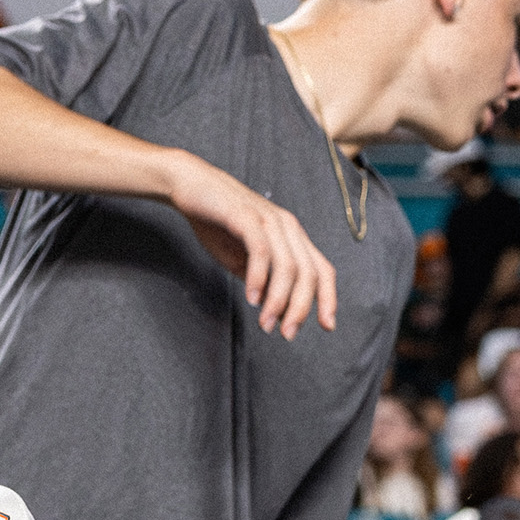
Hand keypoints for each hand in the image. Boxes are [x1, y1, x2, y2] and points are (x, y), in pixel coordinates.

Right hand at [163, 152, 337, 337]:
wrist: (190, 186)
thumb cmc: (216, 221)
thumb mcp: (242, 257)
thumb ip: (261, 278)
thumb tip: (274, 307)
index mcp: (292, 237)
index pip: (322, 270)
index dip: (328, 299)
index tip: (326, 326)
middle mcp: (288, 227)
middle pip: (308, 274)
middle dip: (300, 309)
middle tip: (286, 334)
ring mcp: (269, 220)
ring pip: (288, 266)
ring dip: (279, 300)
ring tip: (266, 322)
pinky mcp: (246, 217)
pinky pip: (261, 251)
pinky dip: (259, 278)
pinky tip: (250, 297)